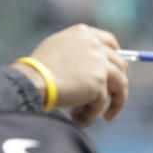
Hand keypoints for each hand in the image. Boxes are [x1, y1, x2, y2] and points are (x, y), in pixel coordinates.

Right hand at [11, 24, 128, 123]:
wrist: (32, 80)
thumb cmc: (40, 68)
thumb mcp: (59, 49)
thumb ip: (79, 53)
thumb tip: (100, 69)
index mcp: (84, 34)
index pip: (111, 42)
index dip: (118, 58)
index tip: (118, 71)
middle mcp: (95, 46)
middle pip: (120, 67)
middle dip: (118, 86)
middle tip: (111, 102)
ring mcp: (100, 64)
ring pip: (120, 86)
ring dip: (113, 104)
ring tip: (102, 116)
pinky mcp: (99, 83)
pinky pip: (103, 103)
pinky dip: (92, 114)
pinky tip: (79, 119)